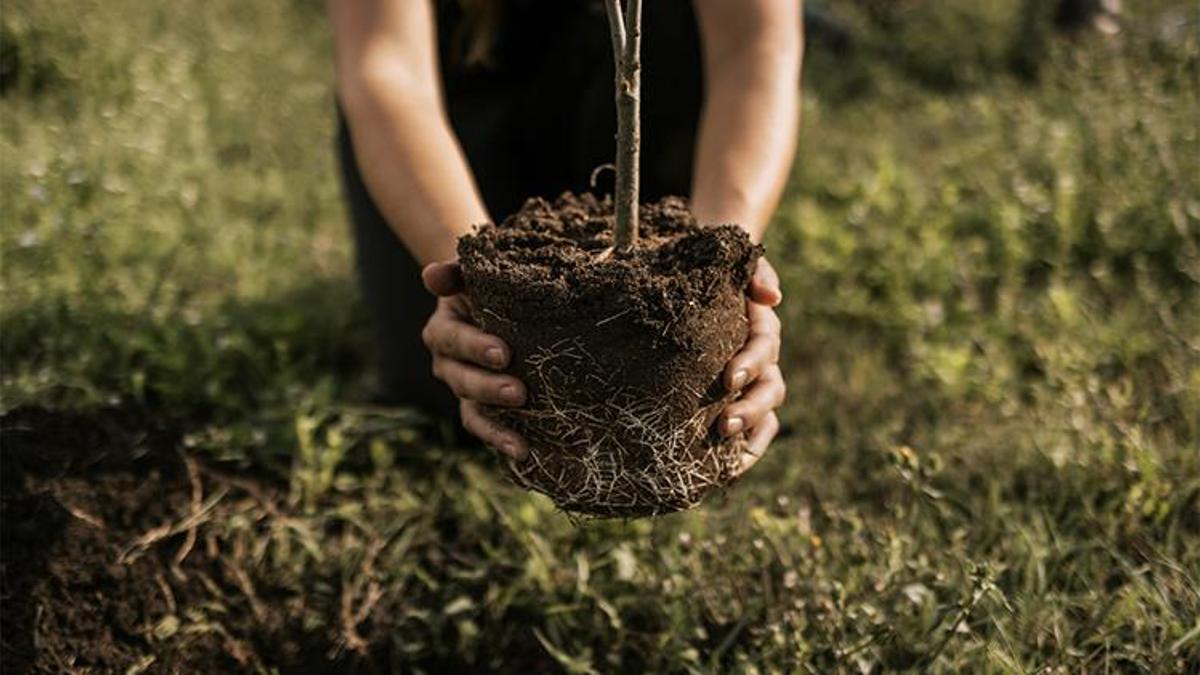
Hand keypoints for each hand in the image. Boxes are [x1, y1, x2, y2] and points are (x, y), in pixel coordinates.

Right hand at [421, 261, 528, 459]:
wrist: (498, 303)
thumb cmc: (488, 284)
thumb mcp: (473, 273)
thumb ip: (455, 272)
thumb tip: (432, 276)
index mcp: (443, 329)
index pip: (454, 339)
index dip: (475, 348)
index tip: (504, 354)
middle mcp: (448, 363)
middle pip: (462, 380)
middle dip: (489, 389)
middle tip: (520, 393)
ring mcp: (465, 389)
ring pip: (473, 412)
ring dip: (495, 428)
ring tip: (520, 443)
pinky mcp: (483, 406)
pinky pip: (487, 427)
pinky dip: (502, 442)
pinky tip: (525, 453)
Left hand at [718, 257, 784, 475]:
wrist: (692, 275)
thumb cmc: (711, 269)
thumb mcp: (733, 261)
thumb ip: (753, 271)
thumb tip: (771, 297)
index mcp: (759, 326)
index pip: (764, 346)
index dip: (751, 362)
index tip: (729, 377)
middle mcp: (762, 358)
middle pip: (769, 387)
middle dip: (749, 408)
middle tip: (724, 424)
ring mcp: (754, 382)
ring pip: (764, 413)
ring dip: (749, 431)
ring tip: (724, 446)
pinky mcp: (738, 400)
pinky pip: (753, 431)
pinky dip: (746, 450)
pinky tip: (727, 470)